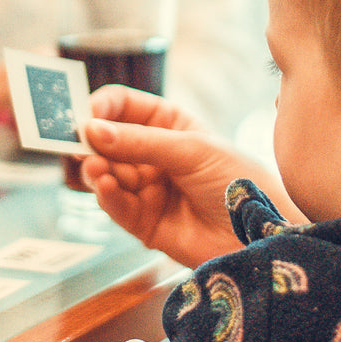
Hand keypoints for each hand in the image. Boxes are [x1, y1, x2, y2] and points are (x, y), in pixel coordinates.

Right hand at [79, 85, 293, 267]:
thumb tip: (93, 130)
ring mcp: (147, 189)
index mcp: (168, 125)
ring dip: (96, 171)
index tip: (84, 115)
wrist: (263, 234)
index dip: (102, 108)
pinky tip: (106, 187)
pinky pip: (117, 207)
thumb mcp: (192, 150)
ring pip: (106, 175)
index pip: (123, 107)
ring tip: (94, 168)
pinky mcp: (144, 223)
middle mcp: (152, 155)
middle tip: (76, 145)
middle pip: (107, 142)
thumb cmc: (240, 181)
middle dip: (90, 143)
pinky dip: (107, 196)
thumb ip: (141, 142)